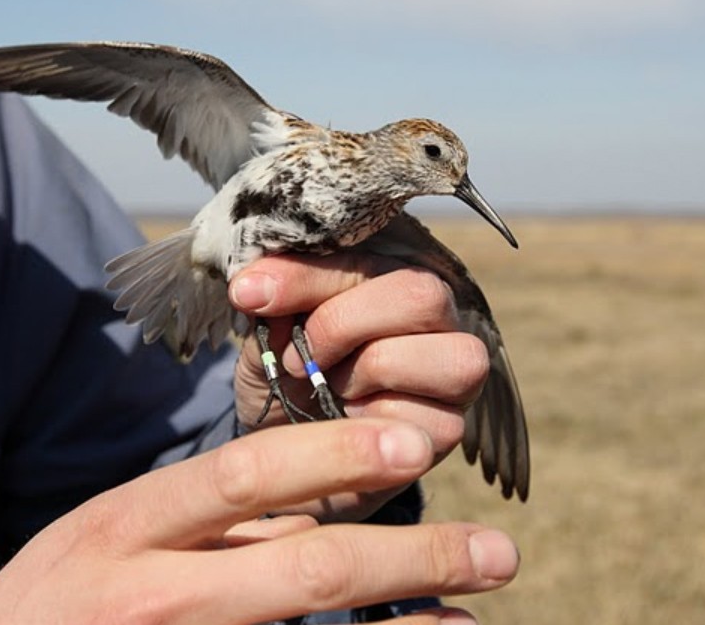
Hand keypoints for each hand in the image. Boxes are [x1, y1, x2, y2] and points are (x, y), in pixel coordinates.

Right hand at [0, 419, 517, 624]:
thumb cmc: (59, 591)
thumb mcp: (116, 528)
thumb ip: (209, 510)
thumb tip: (328, 484)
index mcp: (125, 523)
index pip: (242, 477)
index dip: (333, 457)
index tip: (412, 442)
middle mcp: (150, 591)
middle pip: (297, 570)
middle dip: (408, 557)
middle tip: (497, 550)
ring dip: (402, 618)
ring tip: (477, 606)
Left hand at [229, 253, 489, 519]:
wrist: (284, 448)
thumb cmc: (286, 374)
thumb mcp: (269, 333)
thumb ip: (273, 304)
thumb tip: (252, 288)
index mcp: (392, 275)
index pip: (365, 256)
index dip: (305, 275)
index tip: (248, 294)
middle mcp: (437, 316)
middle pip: (423, 295)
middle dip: (344, 324)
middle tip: (300, 357)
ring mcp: (455, 371)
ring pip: (451, 355)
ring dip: (374, 371)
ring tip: (334, 387)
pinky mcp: (451, 425)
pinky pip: (439, 418)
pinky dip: (383, 420)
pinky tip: (353, 420)